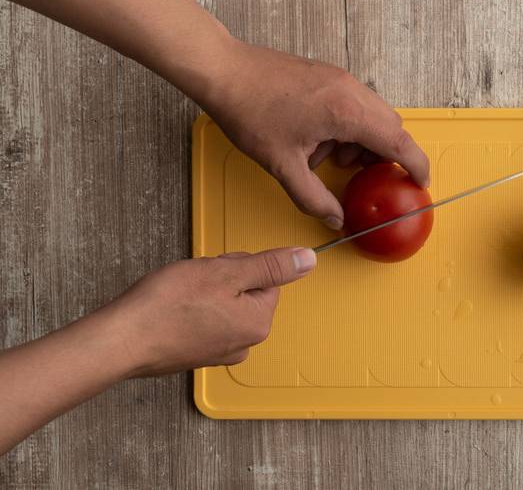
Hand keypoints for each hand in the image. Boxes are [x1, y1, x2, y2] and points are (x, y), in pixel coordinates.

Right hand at [104, 247, 316, 375]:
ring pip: (222, 304)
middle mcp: (244, 344)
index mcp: (258, 324)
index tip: (214, 271)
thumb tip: (308, 259)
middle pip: (245, 291)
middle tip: (193, 282)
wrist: (121, 340)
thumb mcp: (226, 273)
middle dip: (220, 279)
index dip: (237, 266)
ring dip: (203, 292)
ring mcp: (219, 353)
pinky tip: (171, 310)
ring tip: (179, 296)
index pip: (266, 278)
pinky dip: (188, 310)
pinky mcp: (195, 355)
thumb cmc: (168, 306)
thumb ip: (272, 266)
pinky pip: (202, 320)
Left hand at [200, 42, 429, 229]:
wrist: (224, 70)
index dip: (415, 163)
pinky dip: (350, 126)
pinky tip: (320, 140)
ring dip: (364, 141)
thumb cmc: (250, 112)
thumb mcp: (282, 165)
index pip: (397, 140)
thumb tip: (334, 219)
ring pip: (373, 114)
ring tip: (331, 159)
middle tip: (367, 178)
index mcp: (347, 112)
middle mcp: (351, 90)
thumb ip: (313, 198)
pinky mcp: (328, 75)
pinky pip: (355, 103)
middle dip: (385, 155)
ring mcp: (340, 79)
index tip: (422, 181)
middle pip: (390, 126)